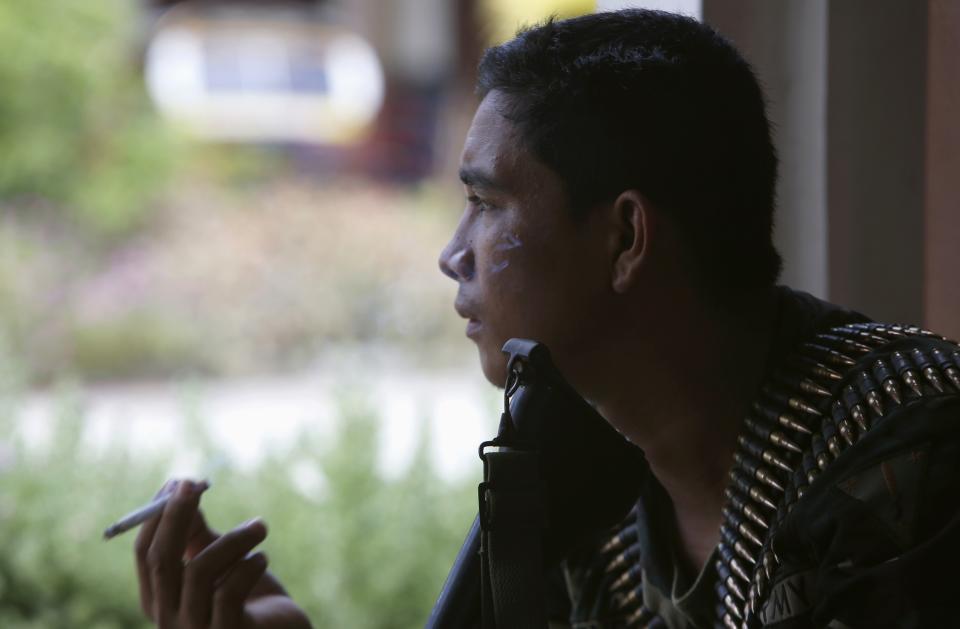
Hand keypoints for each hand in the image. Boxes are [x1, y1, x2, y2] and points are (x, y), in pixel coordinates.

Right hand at [134, 479, 311, 628]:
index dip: (159, 515)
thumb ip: (197, 534)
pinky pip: (229, 592)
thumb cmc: (250, 596)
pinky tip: (263, 559)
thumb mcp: (221, 561)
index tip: (181, 482)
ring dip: (233, 539)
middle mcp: (169, 619)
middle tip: (197, 483)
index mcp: (160, 599)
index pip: (144, 554)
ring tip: (260, 527)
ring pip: (199, 571)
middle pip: (161, 561)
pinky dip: (248, 566)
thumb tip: (182, 489)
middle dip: (176, 516)